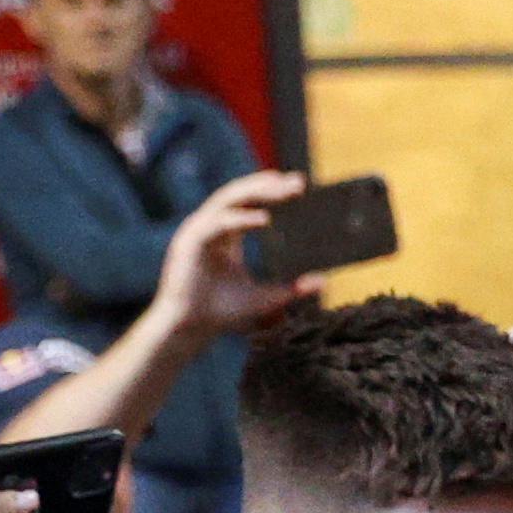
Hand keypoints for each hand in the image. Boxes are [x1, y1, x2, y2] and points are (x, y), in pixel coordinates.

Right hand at [159, 171, 310, 345]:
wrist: (189, 330)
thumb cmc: (221, 313)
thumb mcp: (265, 298)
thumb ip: (291, 288)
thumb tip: (323, 281)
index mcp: (226, 234)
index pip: (249, 203)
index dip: (271, 192)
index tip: (298, 186)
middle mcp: (211, 227)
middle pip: (240, 195)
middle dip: (267, 185)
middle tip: (297, 182)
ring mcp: (198, 231)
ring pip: (227, 200)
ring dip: (255, 192)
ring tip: (281, 190)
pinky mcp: (190, 242)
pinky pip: (218, 223)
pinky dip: (241, 219)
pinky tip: (264, 219)